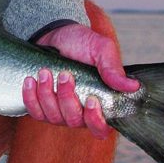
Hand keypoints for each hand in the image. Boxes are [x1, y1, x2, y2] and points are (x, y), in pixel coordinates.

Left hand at [22, 23, 139, 138]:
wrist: (55, 33)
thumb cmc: (81, 43)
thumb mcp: (101, 49)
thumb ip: (113, 69)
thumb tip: (132, 87)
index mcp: (99, 103)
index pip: (100, 128)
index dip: (95, 120)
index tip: (91, 100)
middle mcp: (80, 112)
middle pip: (74, 120)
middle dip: (67, 97)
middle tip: (65, 74)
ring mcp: (59, 112)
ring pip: (53, 117)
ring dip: (47, 94)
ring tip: (45, 72)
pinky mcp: (41, 106)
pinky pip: (34, 111)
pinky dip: (31, 97)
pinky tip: (31, 80)